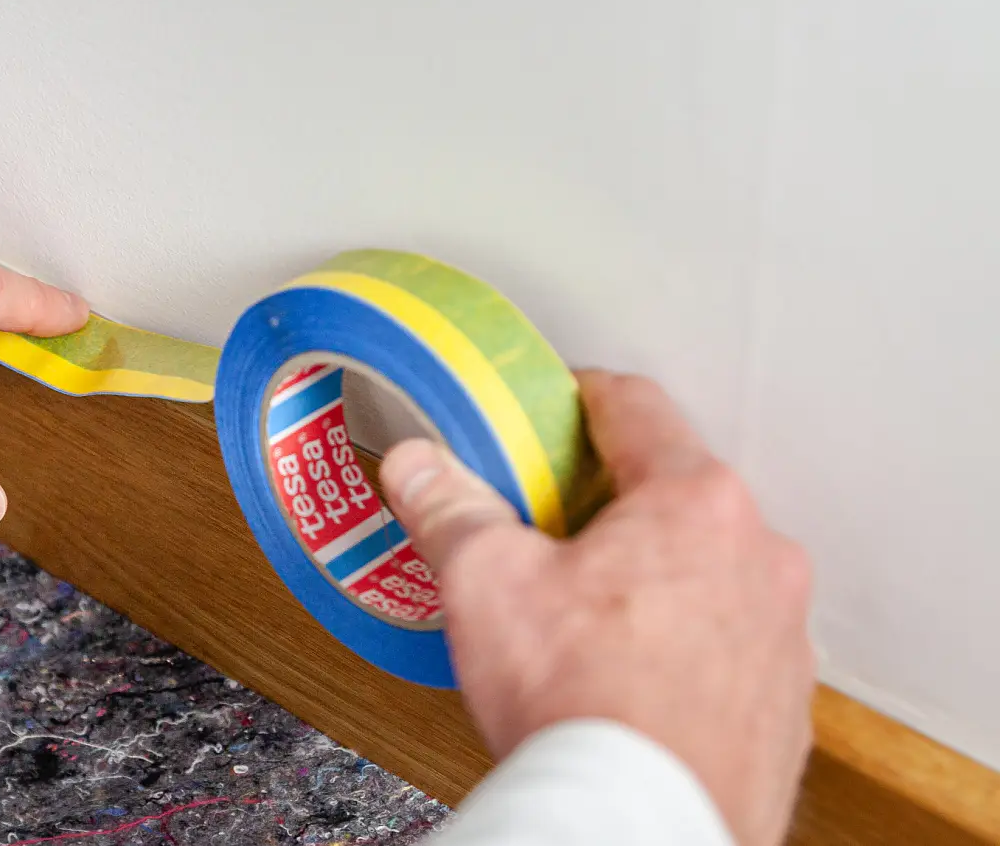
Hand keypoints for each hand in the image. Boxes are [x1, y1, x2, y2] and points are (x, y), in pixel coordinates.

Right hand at [378, 371, 813, 845]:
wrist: (645, 823)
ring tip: (578, 615)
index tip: (550, 407)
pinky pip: (727, 643)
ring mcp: (780, 631)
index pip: (635, 406)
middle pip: (673, 492)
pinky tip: (622, 676)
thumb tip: (420, 467)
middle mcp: (757, 555)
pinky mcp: (782, 699)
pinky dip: (680, 644)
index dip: (577, 398)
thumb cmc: (586, 705)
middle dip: (608, 503)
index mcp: (693, 502)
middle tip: (544, 527)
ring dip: (651, 577)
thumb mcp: (485, 581)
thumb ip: (450, 508)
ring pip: (707, 570)